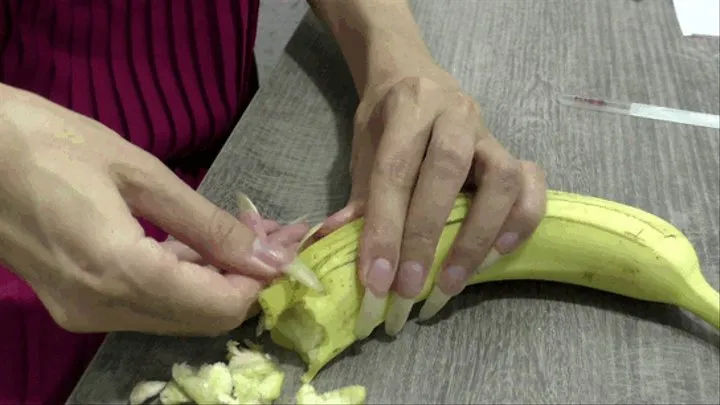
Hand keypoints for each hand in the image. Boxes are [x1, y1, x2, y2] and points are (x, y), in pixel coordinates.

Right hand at [0, 85, 307, 334]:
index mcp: (120, 271)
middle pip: (202, 320)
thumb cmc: (47, 142)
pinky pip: (148, 308)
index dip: (260, 280)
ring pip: (177, 318)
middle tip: (267, 237)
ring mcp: (84, 314)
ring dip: (215, 283)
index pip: (218, 306)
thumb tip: (266, 254)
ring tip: (238, 236)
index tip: (283, 244)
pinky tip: (193, 246)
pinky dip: (181, 284)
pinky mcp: (75, 307)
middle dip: (244, 282)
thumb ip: (207, 223)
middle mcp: (102, 309)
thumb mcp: (139, 172)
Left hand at [320, 71, 546, 337]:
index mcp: (409, 107)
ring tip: (453, 281)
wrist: (415, 77)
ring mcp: (488, 132)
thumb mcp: (364, 149)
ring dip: (477, 237)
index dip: (384, 228)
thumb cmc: (386, 121)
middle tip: (409, 287)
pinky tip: (499, 252)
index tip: (376, 278)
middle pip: (445, 172)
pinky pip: (531, 185)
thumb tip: (334, 244)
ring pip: (500, 179)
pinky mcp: (510, 152)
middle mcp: (454, 113)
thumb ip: (359, 197)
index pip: (395, 170)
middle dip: (425, 236)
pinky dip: (521, 220)